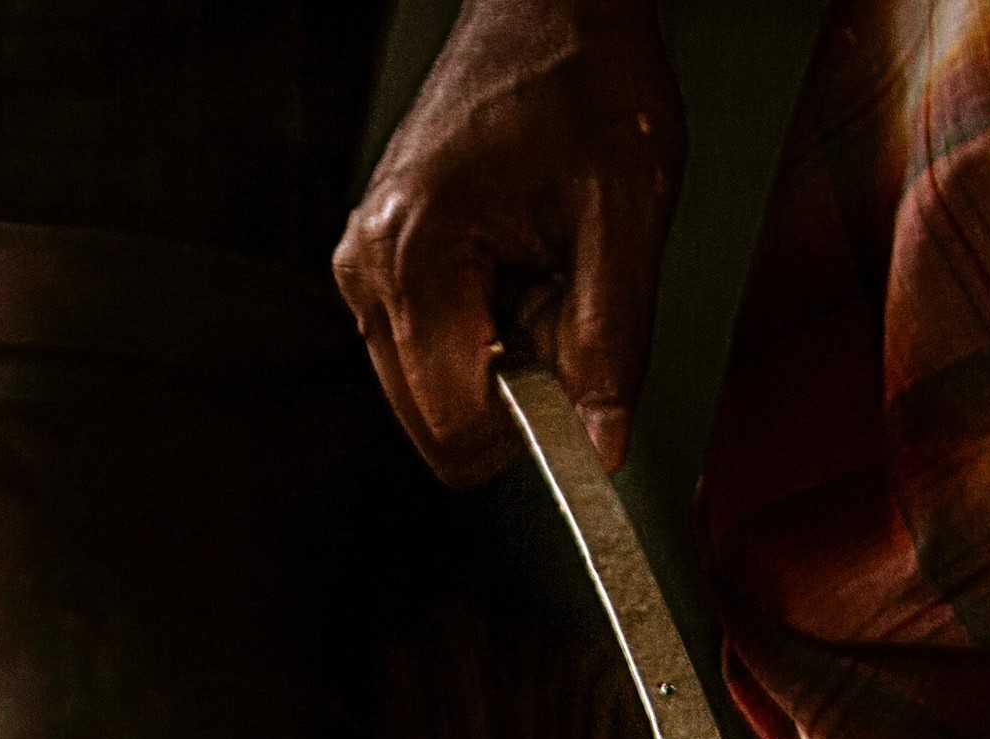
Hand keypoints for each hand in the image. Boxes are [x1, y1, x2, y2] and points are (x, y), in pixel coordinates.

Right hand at [333, 0, 682, 486]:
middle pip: (433, 417)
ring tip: (540, 271)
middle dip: (512, 393)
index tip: (583, 400)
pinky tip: (515, 267)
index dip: (530, 434)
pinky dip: (480, 333)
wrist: (547, 7)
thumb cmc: (581, 79)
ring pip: (428, 388)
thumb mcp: (626, 213)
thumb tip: (601, 443)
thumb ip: (612, 341)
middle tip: (562, 302)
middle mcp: (368, 266)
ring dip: (497, 362)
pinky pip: (424, 345)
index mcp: (417, 254)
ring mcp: (363, 264)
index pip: (455, 420)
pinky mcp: (375, 260)